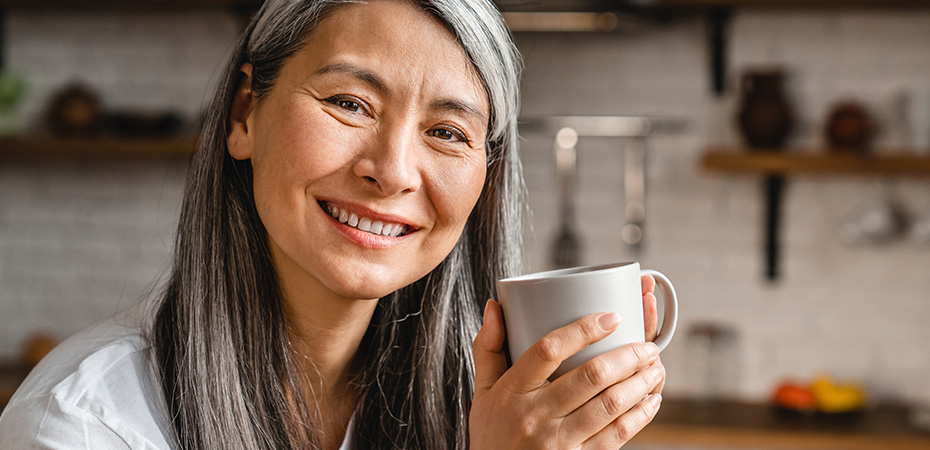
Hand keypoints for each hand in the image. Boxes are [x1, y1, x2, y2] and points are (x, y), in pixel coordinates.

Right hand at [470, 286, 665, 448]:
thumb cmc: (492, 435)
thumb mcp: (482, 393)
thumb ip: (487, 349)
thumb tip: (494, 307)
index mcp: (512, 391)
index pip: (548, 350)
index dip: (582, 330)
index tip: (611, 317)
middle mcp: (535, 415)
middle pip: (590, 376)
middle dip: (628, 356)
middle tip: (647, 346)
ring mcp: (558, 441)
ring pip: (609, 405)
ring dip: (640, 384)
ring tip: (656, 369)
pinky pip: (616, 436)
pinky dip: (640, 416)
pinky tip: (651, 401)